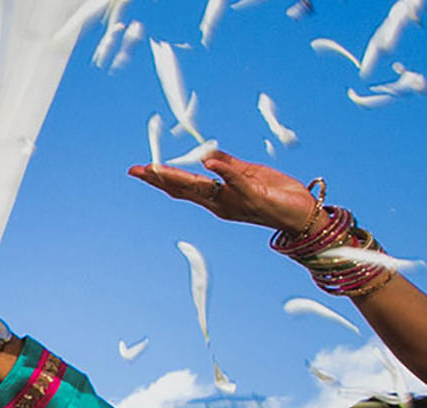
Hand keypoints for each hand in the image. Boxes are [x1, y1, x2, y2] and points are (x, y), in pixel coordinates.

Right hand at [128, 150, 318, 233]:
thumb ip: (229, 165)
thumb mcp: (250, 174)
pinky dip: (222, 172)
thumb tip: (207, 155)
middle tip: (138, 170)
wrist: (305, 216)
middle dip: (160, 180)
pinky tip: (207, 162)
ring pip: (202, 188)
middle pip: (185, 189)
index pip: (183, 186)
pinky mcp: (255, 197)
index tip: (140, 169)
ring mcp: (235, 202)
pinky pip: (236, 182)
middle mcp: (220, 204)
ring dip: (179, 177)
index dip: (161, 178)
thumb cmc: (279, 195)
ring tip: (158, 169)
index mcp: (218, 197)